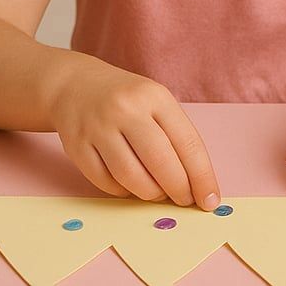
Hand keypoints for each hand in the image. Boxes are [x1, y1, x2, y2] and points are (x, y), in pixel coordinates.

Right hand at [48, 60, 220, 209]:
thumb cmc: (127, 99)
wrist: (75, 84)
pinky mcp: (76, 145)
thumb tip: (196, 183)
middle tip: (185, 201)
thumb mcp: (157, 101)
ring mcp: (98, 127)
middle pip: (160, 162)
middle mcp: (126, 110)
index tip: (210, 199)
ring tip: (157, 193)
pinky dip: (122, 191)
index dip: (202, 176)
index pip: (188, 143)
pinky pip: (104, 181)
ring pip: (130, 176)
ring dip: (150, 194)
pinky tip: (130, 186)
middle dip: (178, 190)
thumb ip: (176, 136)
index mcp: (155, 97)